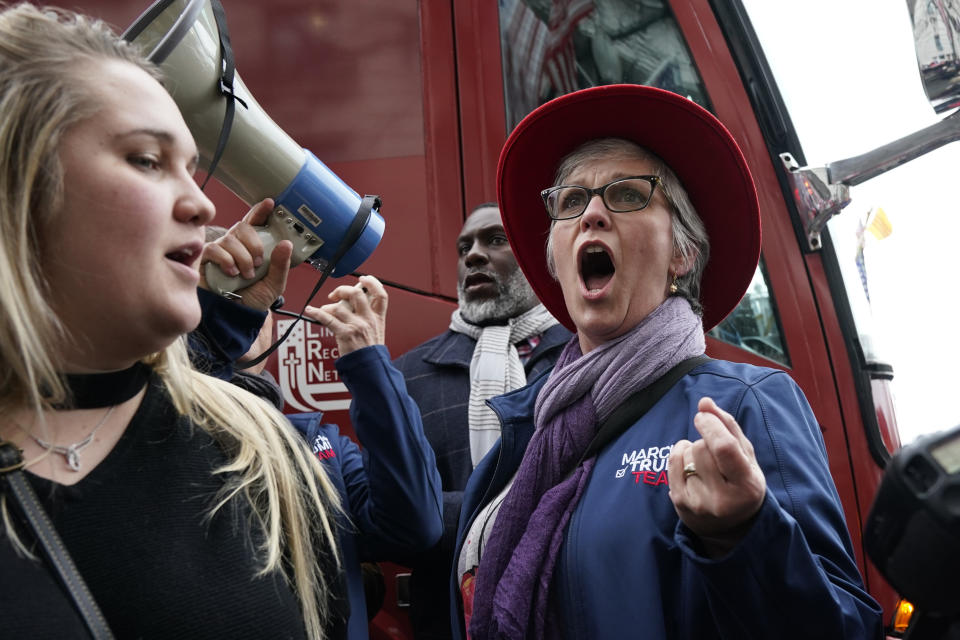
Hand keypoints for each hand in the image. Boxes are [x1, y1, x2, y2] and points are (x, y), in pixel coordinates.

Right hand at [199, 198, 292, 310]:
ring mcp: (219, 251)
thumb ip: (281, 265)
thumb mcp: (274, 284)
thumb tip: (286, 243)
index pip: (255, 223)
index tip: (270, 203)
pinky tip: (232, 272)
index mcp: (251, 247)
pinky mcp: (204, 260)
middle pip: (242, 227)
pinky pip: (214, 249)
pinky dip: (226, 260)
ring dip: (243, 257)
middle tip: (259, 263)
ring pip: (230, 239)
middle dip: (254, 243)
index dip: (260, 211)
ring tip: (246, 275)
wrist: (236, 318)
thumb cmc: (252, 299)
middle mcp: (234, 245)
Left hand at [302, 275, 386, 355]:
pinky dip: (316, 313)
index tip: (363, 279)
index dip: (373, 282)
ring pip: (339, 307)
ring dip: (328, 307)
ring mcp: (356, 326)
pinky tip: (310, 310)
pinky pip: (328, 319)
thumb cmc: (370, 352)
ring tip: (325, 310)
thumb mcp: (377, 331)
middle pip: (356, 294)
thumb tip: (352, 303)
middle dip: (343, 289)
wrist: (370, 369)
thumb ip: (368, 316)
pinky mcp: (345, 334)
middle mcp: (368, 319)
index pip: (381, 294)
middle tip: (336, 294)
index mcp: (378, 318)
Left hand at [668, 396, 765, 555]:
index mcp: (747, 486)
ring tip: (706, 464)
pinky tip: (691, 465)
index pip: (724, 448)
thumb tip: (705, 403)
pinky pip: (673, 461)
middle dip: (706, 440)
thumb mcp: (746, 457)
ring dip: (693, 449)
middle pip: (703, 448)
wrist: (727, 526)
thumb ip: (729, 427)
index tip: (704, 415)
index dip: (711, 425)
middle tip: (714, 452)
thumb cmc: (740, 483)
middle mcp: (723, 499)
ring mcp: (699, 504)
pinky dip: (680, 453)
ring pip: (687, 453)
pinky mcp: (680, 503)